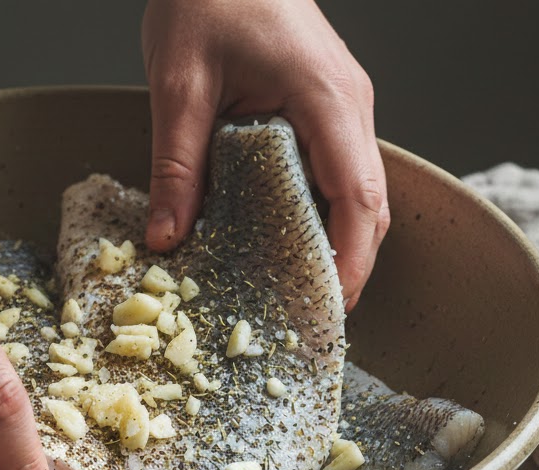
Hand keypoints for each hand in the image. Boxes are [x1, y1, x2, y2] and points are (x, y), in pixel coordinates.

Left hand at [141, 0, 388, 310]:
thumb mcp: (179, 85)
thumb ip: (177, 166)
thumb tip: (167, 239)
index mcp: (326, 99)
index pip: (359, 196)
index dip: (351, 259)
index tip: (330, 305)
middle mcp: (348, 108)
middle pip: (370, 206)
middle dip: (349, 265)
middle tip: (312, 316)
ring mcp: (342, 110)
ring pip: (359, 194)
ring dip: (338, 245)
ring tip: (301, 293)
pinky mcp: (325, 113)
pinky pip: (337, 176)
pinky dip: (322, 219)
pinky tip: (288, 246)